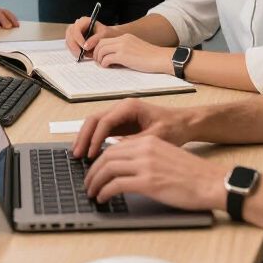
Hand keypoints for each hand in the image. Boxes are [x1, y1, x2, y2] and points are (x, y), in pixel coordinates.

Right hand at [65, 17, 112, 55]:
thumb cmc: (107, 33)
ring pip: (68, 40)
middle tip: (80, 54)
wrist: (109, 37)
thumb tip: (86, 46)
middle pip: (69, 34)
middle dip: (74, 45)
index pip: (76, 29)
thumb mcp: (104, 34)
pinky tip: (79, 55)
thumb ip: (95, 39)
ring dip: (72, 49)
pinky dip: (73, 51)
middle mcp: (77, 25)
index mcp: (84, 21)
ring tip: (80, 56)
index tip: (84, 47)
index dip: (78, 38)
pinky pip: (70, 45)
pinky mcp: (74, 40)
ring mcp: (74, 32)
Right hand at [72, 97, 189, 159]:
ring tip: (79, 155)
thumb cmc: (174, 127)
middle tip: (77, 154)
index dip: (95, 138)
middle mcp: (122, 108)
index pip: (105, 121)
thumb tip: (116, 152)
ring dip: (86, 138)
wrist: (184, 123)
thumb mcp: (156, 137)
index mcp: (129, 107)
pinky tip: (90, 154)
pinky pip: (102, 130)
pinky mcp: (121, 124)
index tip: (90, 154)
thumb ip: (135, 143)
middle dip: (84, 136)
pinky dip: (94, 140)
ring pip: (96, 124)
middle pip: (95, 119)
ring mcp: (120, 115)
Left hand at [83, 136, 227, 211]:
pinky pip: (116, 185)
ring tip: (92, 193)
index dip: (99, 160)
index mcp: (149, 141)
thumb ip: (146, 158)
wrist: (211, 182)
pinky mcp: (148, 182)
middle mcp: (145, 149)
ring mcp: (146, 165)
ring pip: (108, 169)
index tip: (93, 171)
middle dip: (93, 171)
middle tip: (87, 184)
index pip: (114, 147)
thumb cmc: (193, 175)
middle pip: (107, 157)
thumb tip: (126, 170)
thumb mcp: (165, 157)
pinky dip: (105, 192)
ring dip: (95, 182)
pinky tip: (103, 198)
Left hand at [92, 34, 171, 74]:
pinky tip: (109, 67)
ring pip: (101, 50)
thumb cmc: (150, 58)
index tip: (100, 56)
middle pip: (101, 43)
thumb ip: (124, 49)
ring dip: (100, 59)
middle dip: (96, 53)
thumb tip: (112, 58)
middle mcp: (122, 39)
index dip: (99, 48)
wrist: (161, 58)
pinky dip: (105, 64)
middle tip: (99, 62)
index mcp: (125, 37)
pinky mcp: (123, 56)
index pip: (105, 39)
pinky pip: (106, 59)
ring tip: (104, 66)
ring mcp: (122, 47)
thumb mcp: (135, 48)